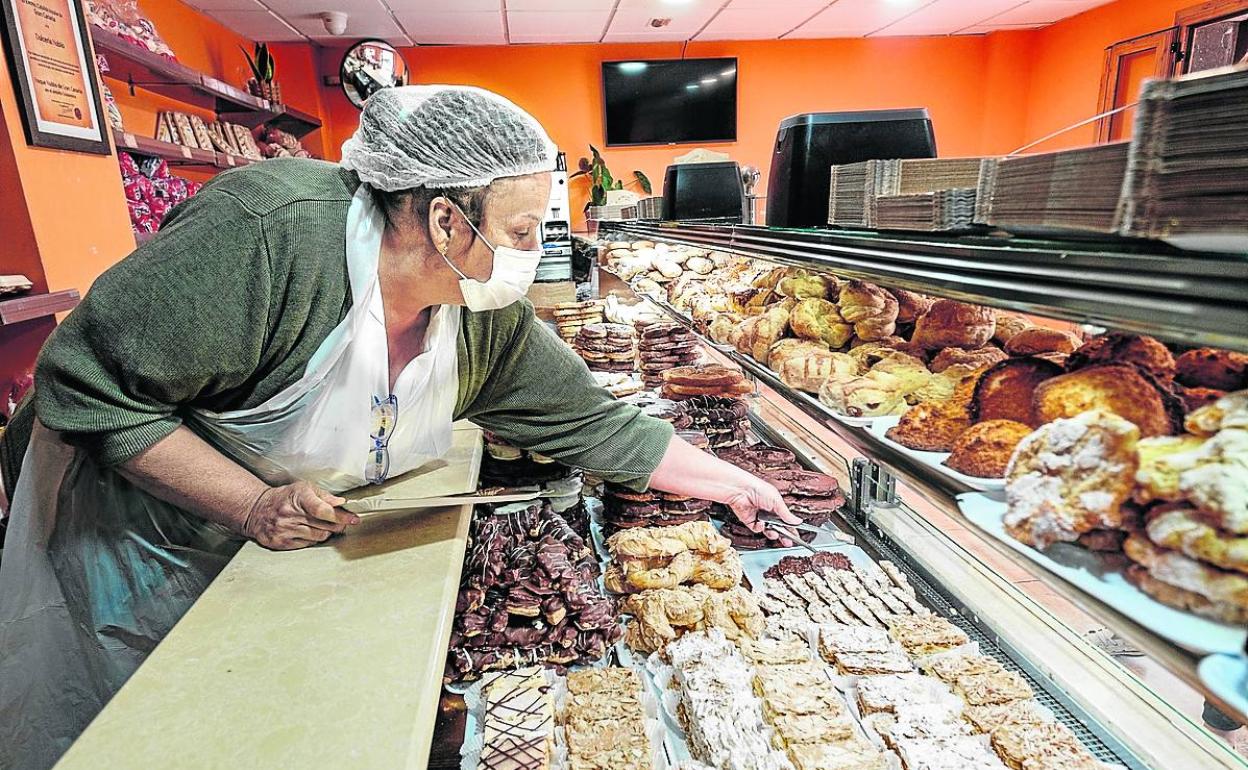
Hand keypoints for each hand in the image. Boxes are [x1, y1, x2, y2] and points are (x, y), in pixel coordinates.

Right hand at [242, 481, 358, 550]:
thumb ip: (323, 495)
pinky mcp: (281, 542)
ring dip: (326, 532)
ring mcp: (284, 530)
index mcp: (298, 497)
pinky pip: (307, 544)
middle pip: (324, 525)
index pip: (322, 510)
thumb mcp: (303, 488)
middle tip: (343, 522)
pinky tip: (309, 531)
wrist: (256, 510)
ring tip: (322, 525)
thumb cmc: (284, 497)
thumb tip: (341, 502)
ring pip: (318, 537)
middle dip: (338, 524)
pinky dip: (313, 539)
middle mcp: (290, 514)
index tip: (353, 519)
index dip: (341, 516)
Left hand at [722, 474, 801, 546]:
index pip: (786, 520)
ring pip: (768, 530)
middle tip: (788, 542)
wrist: (741, 491)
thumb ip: (787, 515)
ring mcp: (759, 517)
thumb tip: (797, 522)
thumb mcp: (777, 501)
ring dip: (772, 533)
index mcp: (776, 505)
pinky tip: (761, 523)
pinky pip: (757, 529)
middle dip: (783, 535)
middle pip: (778, 527)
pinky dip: (759, 528)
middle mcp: (768, 512)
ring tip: (775, 532)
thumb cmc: (758, 489)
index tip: (795, 536)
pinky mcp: (749, 521)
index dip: (791, 528)